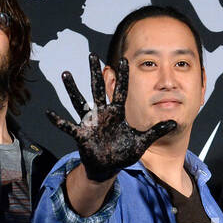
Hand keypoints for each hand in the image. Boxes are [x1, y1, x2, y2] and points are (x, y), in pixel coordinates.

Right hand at [46, 54, 176, 181]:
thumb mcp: (142, 141)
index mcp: (117, 113)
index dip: (122, 76)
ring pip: (80, 101)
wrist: (109, 167)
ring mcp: (90, 123)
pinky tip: (49, 113)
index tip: (123, 60)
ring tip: (66, 74)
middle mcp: (102, 114)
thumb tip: (174, 122)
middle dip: (95, 73)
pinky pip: (68, 126)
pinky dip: (58, 121)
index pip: (120, 91)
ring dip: (72, 89)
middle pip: (98, 89)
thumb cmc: (123, 153)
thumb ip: (156, 131)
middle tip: (92, 55)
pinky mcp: (81, 134)